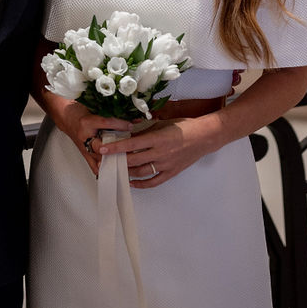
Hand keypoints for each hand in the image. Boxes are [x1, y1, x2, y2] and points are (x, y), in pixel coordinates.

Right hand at [46, 96, 130, 175]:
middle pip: (101, 145)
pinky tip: (112, 172)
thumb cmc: (80, 111)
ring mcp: (83, 146)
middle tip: (128, 149)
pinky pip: (93, 166)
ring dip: (111, 161)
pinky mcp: (84, 153)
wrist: (66, 116)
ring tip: (124, 164)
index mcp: (87, 121)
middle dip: (116, 148)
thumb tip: (131, 117)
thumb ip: (111, 113)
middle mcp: (84, 135)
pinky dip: (103, 170)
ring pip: (98, 158)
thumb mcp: (94, 108)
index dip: (120, 124)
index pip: (106, 123)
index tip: (131, 125)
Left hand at [100, 113, 222, 187]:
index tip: (102, 149)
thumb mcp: (164, 123)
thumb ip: (147, 128)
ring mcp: (166, 165)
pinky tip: (132, 182)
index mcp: (158, 138)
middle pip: (133, 160)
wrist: (204, 137)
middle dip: (117, 161)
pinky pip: (153, 181)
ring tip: (116, 170)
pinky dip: (141, 184)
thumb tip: (130, 129)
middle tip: (105, 161)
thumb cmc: (184, 127)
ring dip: (127, 172)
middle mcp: (160, 153)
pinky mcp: (171, 173)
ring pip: (141, 172)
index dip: (116, 148)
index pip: (132, 144)